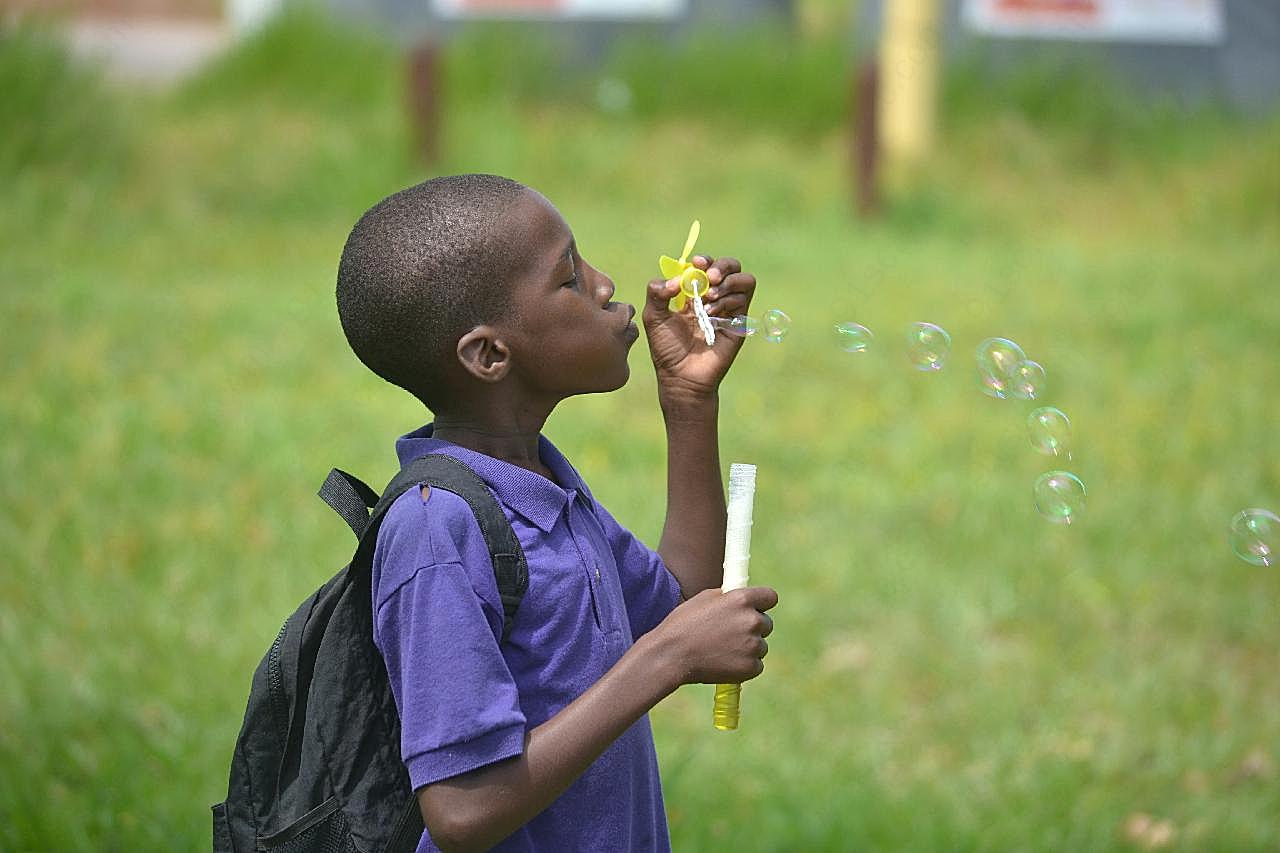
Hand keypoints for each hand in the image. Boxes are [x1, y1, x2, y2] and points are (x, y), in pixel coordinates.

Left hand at [643, 255, 756, 404]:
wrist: (681, 376)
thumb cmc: (666, 348)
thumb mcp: (654, 317)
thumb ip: (657, 293)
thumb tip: (675, 280)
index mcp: (694, 292)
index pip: (706, 265)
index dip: (704, 259)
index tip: (696, 263)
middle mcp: (714, 297)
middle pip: (731, 266)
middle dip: (721, 266)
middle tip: (709, 277)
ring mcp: (729, 309)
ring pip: (743, 279)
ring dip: (726, 283)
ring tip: (708, 299)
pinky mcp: (739, 323)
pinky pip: (744, 298)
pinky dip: (728, 300)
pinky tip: (712, 313)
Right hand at [647, 586, 776, 686]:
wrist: (671, 655)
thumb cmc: (683, 624)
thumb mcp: (705, 599)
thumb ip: (729, 597)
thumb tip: (743, 598)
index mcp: (742, 599)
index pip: (771, 597)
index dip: (762, 603)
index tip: (756, 608)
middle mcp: (752, 621)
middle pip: (767, 623)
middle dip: (753, 627)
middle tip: (730, 634)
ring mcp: (753, 645)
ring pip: (761, 646)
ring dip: (747, 647)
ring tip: (721, 649)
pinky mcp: (751, 667)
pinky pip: (756, 665)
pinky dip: (744, 665)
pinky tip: (723, 662)